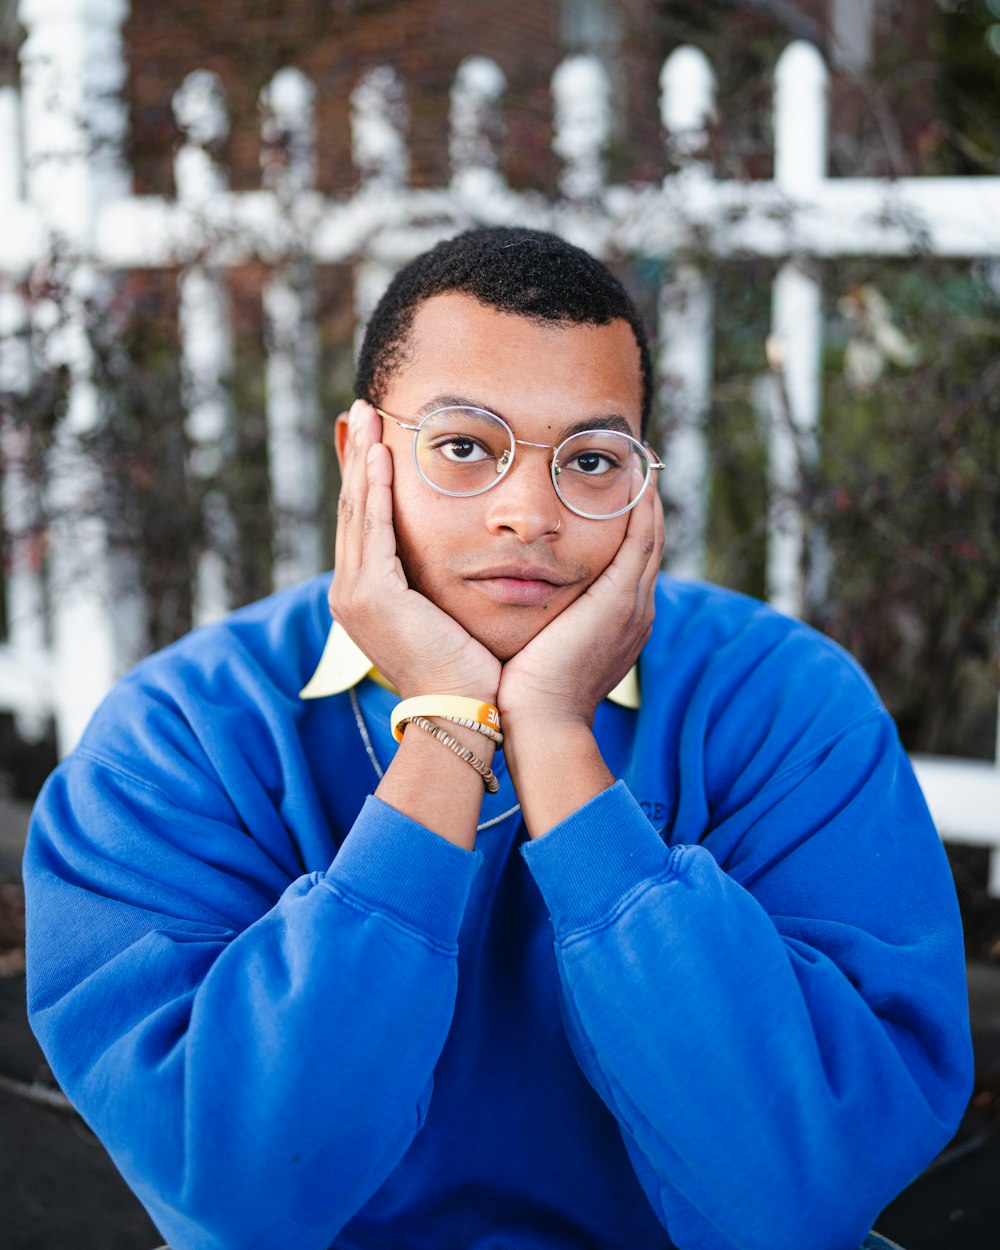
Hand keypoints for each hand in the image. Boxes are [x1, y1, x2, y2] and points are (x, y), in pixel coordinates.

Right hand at [329, 400, 500, 700]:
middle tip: (362, 411)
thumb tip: (451, 562)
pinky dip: (375, 489)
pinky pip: (374, 528)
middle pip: (352, 508)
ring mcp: (355, 593)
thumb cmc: (465, 671)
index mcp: (365, 597)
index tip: (372, 440)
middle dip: (356, 457)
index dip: (364, 479)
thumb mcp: (443, 618)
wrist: (459, 713)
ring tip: (367, 416)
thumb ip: (434, 586)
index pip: (363, 524)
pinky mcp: (372, 594)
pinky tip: (381, 455)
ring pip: (357, 511)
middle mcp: (349, 592)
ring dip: (362, 459)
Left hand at [498, 480, 663, 733]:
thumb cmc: (525, 694)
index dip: (628, 528)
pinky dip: (642, 507)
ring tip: (641, 459)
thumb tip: (513, 604)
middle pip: (647, 544)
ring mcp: (633, 606)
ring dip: (647, 496)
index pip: (629, 564)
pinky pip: (640, 540)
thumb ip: (538, 623)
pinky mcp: (620, 600)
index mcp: (618, 624)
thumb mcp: (539, 649)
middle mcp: (635, 612)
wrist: (540, 722)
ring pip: (649, 536)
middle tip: (638, 463)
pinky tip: (637, 476)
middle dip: (643, 505)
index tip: (617, 495)